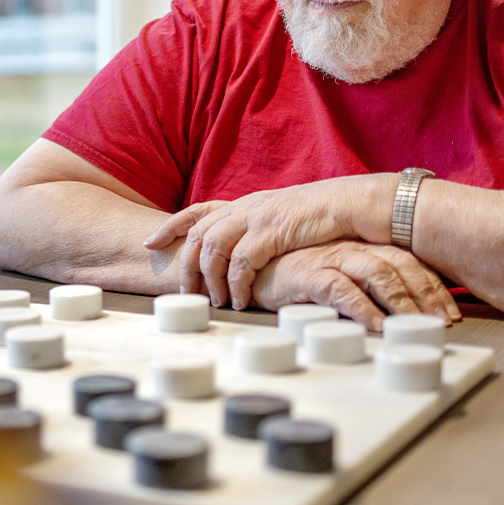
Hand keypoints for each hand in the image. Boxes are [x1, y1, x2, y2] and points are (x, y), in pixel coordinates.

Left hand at [145, 178, 379, 308]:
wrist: (354, 205)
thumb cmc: (323, 219)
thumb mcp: (283, 220)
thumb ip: (260, 231)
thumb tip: (244, 254)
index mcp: (246, 203)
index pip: (197, 210)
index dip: (170, 225)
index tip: (149, 242)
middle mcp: (245, 206)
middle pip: (198, 234)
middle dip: (185, 264)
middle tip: (184, 292)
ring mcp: (257, 217)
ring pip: (213, 248)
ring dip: (210, 279)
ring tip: (215, 302)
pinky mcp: (272, 232)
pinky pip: (242, 262)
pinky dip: (237, 284)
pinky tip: (241, 301)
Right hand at [251, 241, 460, 329]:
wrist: (245, 267)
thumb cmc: (290, 274)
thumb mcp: (332, 276)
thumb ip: (360, 286)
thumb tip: (395, 316)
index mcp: (360, 248)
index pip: (408, 262)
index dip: (432, 287)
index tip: (448, 314)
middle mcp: (350, 248)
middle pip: (401, 266)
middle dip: (426, 296)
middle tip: (441, 326)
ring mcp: (329, 257)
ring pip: (377, 273)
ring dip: (400, 302)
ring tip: (414, 328)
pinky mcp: (306, 272)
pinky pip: (341, 289)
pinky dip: (361, 308)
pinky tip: (375, 327)